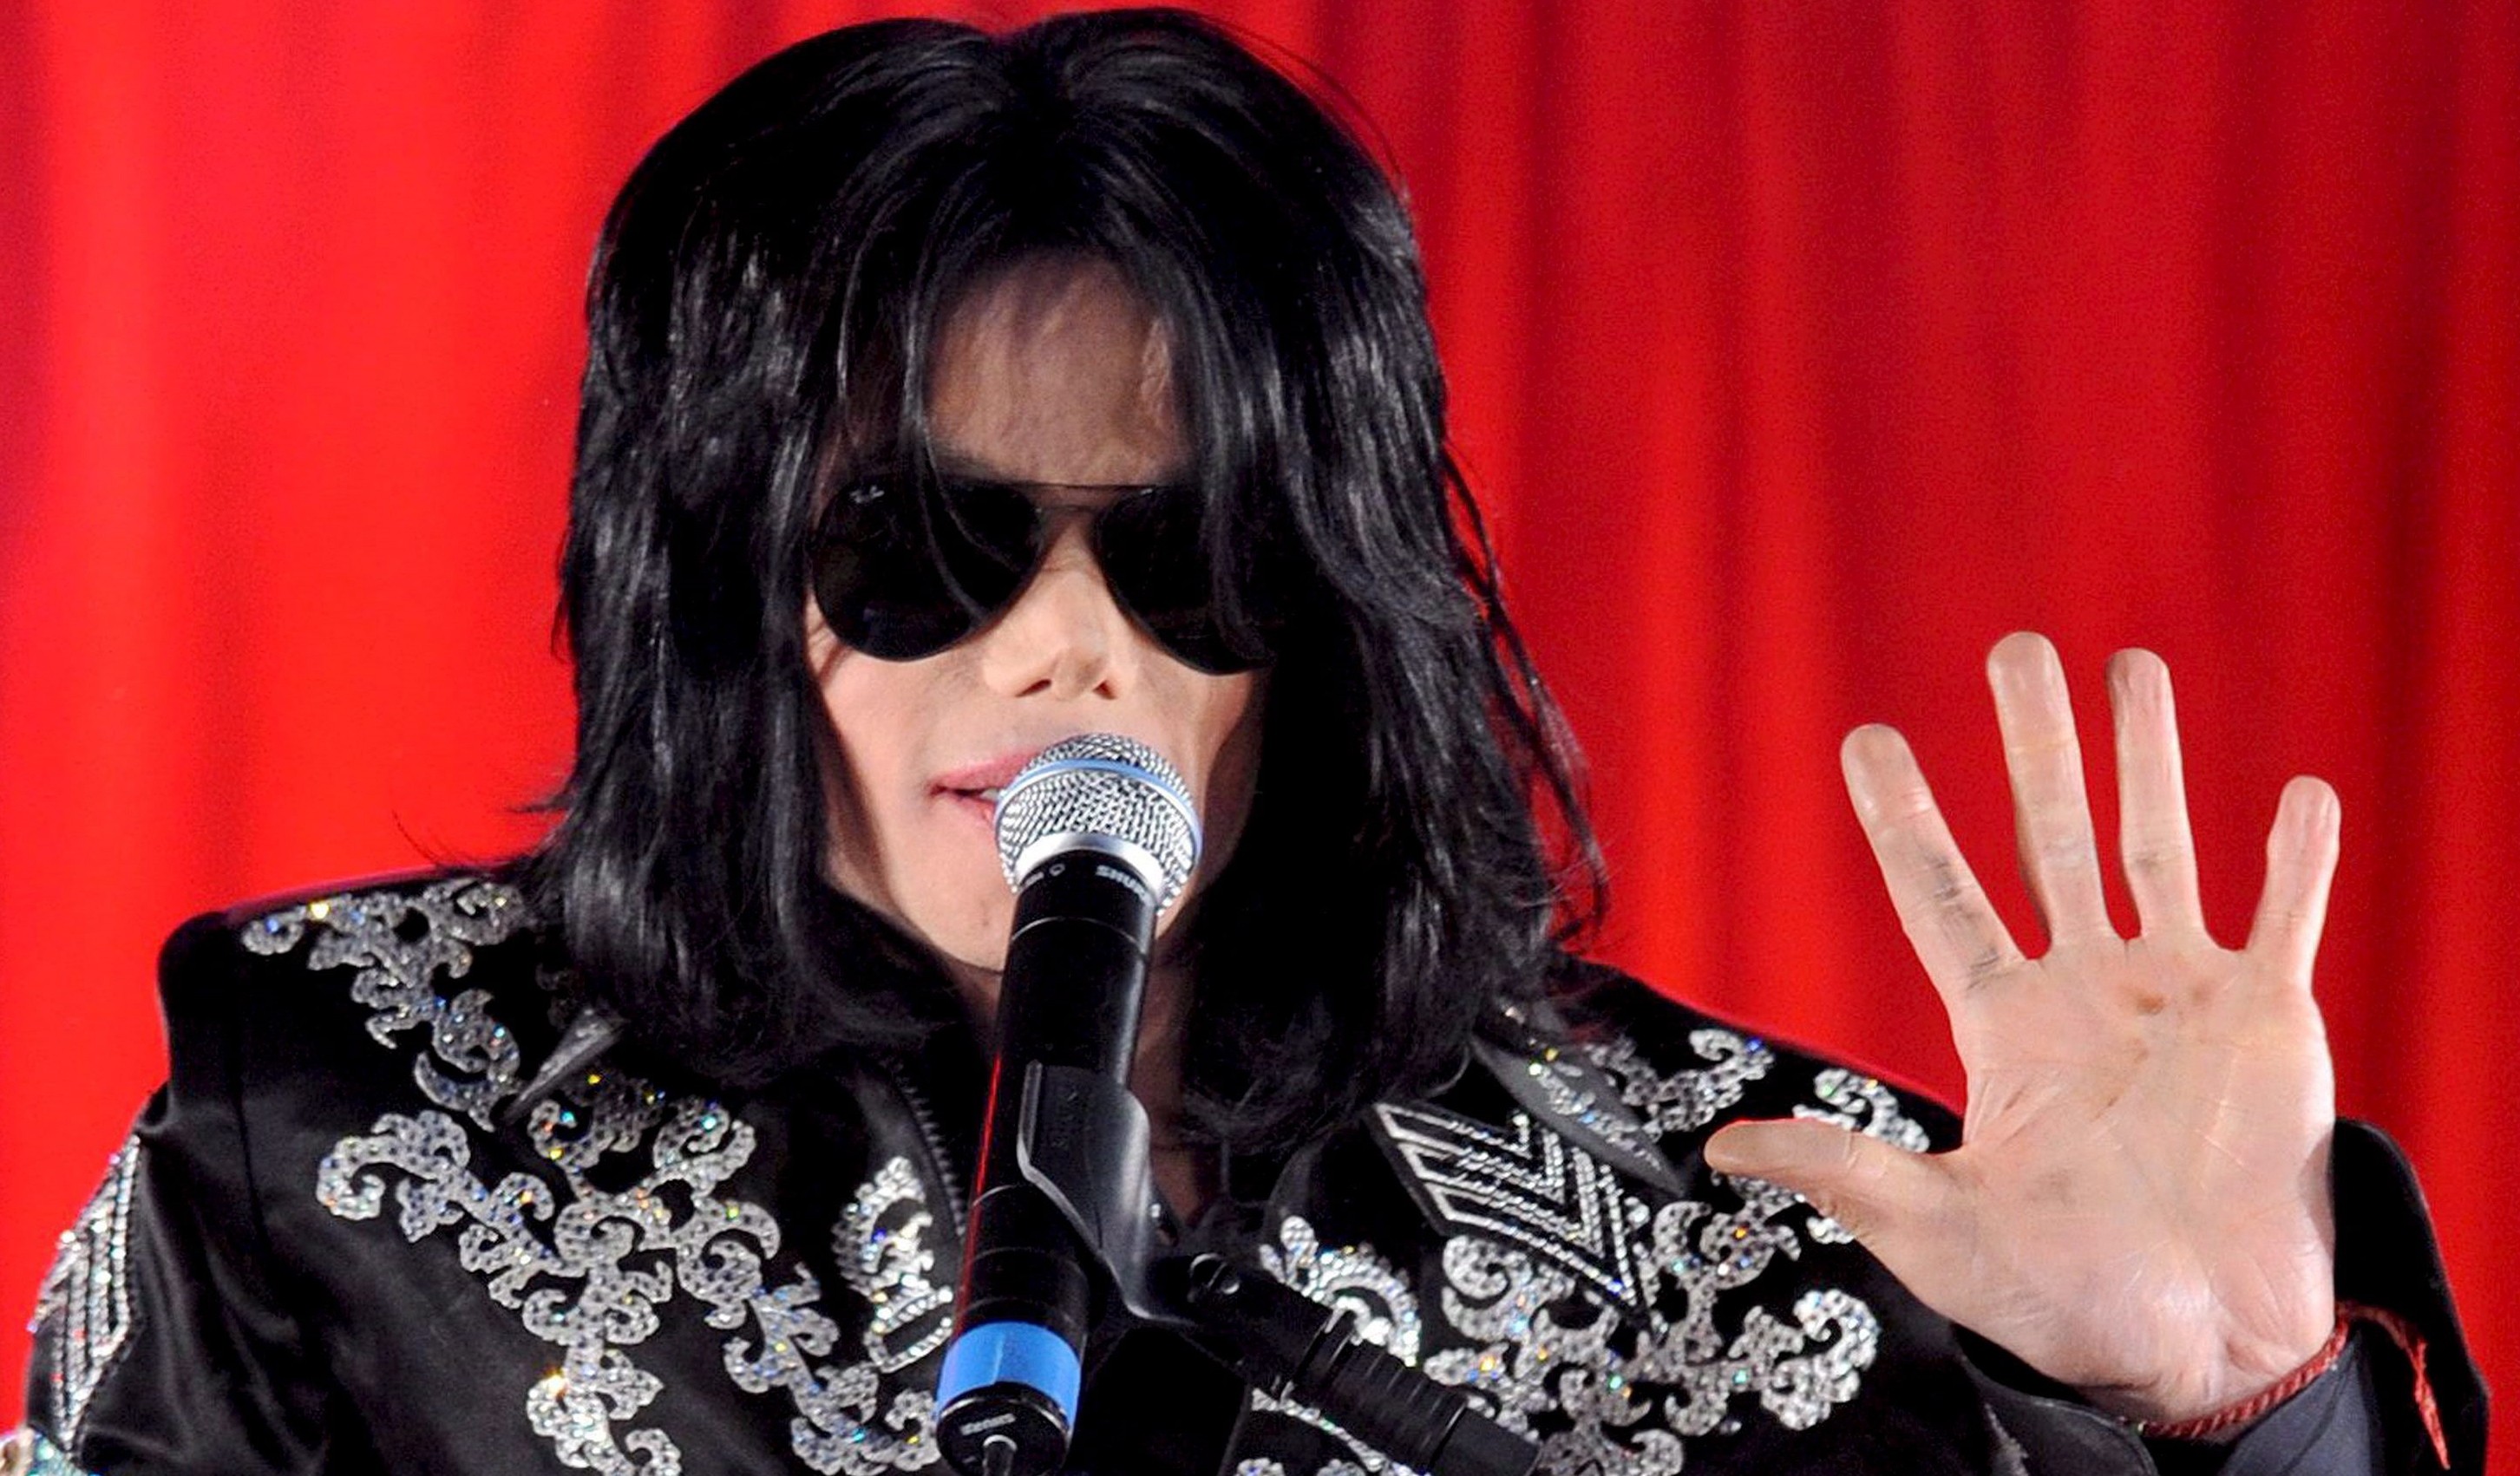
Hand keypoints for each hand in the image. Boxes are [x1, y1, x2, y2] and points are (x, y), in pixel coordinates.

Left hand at [1704, 632, 2340, 1421]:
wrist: (2201, 1349)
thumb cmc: (2064, 1299)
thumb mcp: (1936, 1231)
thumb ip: (1844, 1169)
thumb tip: (1720, 1142)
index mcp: (2006, 1028)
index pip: (1941, 897)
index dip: (1905, 820)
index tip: (1867, 738)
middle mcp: (2088, 991)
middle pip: (2050, 837)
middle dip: (2034, 742)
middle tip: (2016, 647)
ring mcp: (2179, 997)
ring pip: (2158, 846)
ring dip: (2150, 758)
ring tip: (2134, 665)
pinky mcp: (2270, 1023)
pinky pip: (2284, 920)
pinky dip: (2294, 860)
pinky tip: (2298, 789)